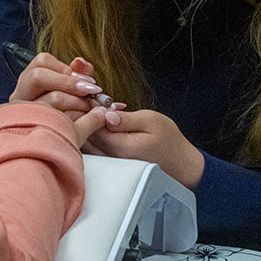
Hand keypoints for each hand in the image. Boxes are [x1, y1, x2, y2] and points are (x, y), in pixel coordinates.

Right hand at [7, 52, 124, 147]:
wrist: (50, 156)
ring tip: (89, 110)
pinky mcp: (32, 134)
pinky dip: (75, 121)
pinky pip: (56, 122)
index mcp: (27, 85)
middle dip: (69, 82)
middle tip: (89, 91)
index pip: (41, 62)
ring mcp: (23, 116)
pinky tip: (85, 124)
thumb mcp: (69, 95)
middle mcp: (19, 98)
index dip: (67, 69)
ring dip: (75, 102)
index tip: (86, 80)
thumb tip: (80, 61)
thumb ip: (76, 76)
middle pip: (38, 76)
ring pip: (50, 99)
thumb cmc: (60, 122)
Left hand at [85, 109, 204, 188]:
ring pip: (84, 142)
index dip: (87, 109)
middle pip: (83, 135)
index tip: (90, 96)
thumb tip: (105, 114)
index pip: (91, 126)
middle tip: (86, 100)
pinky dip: (87, 135)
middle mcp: (110, 158)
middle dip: (81, 116)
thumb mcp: (151, 121)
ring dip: (82, 125)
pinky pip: (90, 148)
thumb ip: (126, 119)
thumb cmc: (168, 141)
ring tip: (88, 109)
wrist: (179, 165)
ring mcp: (107, 163)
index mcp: (120, 147)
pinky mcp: (108, 165)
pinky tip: (93, 124)